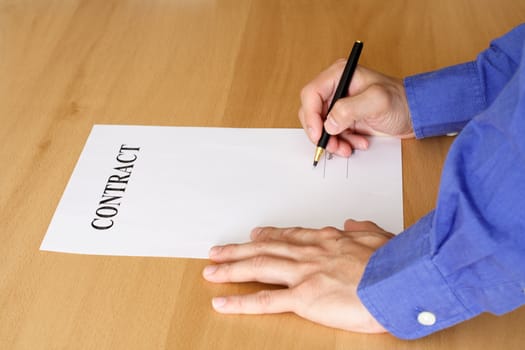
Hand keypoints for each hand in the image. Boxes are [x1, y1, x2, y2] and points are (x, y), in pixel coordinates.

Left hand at [202, 219, 393, 333]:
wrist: (400, 279)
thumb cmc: (395, 262)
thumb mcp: (379, 237)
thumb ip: (362, 229)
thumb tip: (352, 222)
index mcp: (328, 239)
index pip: (290, 236)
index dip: (269, 236)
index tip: (255, 235)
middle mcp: (309, 253)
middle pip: (265, 249)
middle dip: (238, 250)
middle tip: (218, 250)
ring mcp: (303, 273)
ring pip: (257, 267)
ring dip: (231, 268)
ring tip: (211, 270)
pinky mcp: (303, 297)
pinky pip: (265, 300)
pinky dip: (240, 302)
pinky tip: (223, 302)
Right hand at [299, 63, 413, 156]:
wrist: (415, 115)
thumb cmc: (401, 101)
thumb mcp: (377, 101)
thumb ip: (350, 109)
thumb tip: (329, 123)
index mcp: (339, 75)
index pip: (311, 94)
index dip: (310, 116)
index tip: (318, 133)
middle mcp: (335, 88)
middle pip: (311, 113)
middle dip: (320, 132)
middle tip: (332, 145)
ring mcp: (338, 105)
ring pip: (319, 127)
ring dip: (332, 141)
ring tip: (348, 147)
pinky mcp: (343, 120)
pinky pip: (331, 135)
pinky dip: (341, 143)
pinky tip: (357, 143)